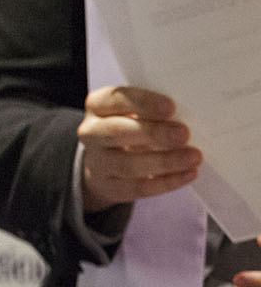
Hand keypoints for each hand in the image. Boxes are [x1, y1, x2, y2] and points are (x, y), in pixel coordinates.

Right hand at [78, 86, 200, 213]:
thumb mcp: (130, 111)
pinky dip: (167, 181)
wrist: (105, 162)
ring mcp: (98, 162)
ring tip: (194, 156)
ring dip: (165, 161)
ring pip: (128, 164)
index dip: (142, 102)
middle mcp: (91, 132)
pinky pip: (139, 187)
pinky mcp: (111, 186)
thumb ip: (151, 110)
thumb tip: (185, 115)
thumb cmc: (128, 128)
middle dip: (153, 133)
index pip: (114, 99)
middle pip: (116, 132)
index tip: (170, 106)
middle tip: (184, 133)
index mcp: (97, 106)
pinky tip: (189, 173)